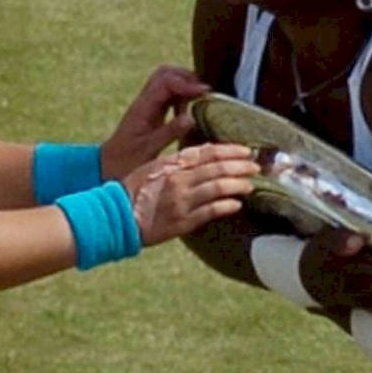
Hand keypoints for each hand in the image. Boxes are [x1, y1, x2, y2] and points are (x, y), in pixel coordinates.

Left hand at [100, 66, 210, 178]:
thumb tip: (191, 118)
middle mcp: (144, 102)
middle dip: (186, 77)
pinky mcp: (151, 114)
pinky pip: (167, 97)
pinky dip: (181, 98)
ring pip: (167, 82)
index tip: (204, 93)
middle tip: (203, 91)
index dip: (186, 84)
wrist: (107, 166)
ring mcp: (147, 106)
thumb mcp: (148, 150)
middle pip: (165, 74)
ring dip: (184, 86)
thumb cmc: (125, 161)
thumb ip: (169, 133)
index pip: (166, 83)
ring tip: (199, 100)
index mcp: (143, 107)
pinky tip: (188, 113)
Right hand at [125, 142, 256, 247]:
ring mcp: (182, 201)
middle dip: (240, 166)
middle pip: (217, 169)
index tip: (246, 151)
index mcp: (172, 164)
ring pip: (218, 188)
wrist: (116, 216)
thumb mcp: (153, 167)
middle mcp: (179, 180)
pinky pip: (211, 211)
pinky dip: (226, 206)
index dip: (230, 150)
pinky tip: (236, 204)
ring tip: (249, 185)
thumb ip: (177, 161)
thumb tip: (202, 155)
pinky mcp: (183, 221)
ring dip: (237, 185)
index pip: (208, 152)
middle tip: (255, 167)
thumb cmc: (133, 191)